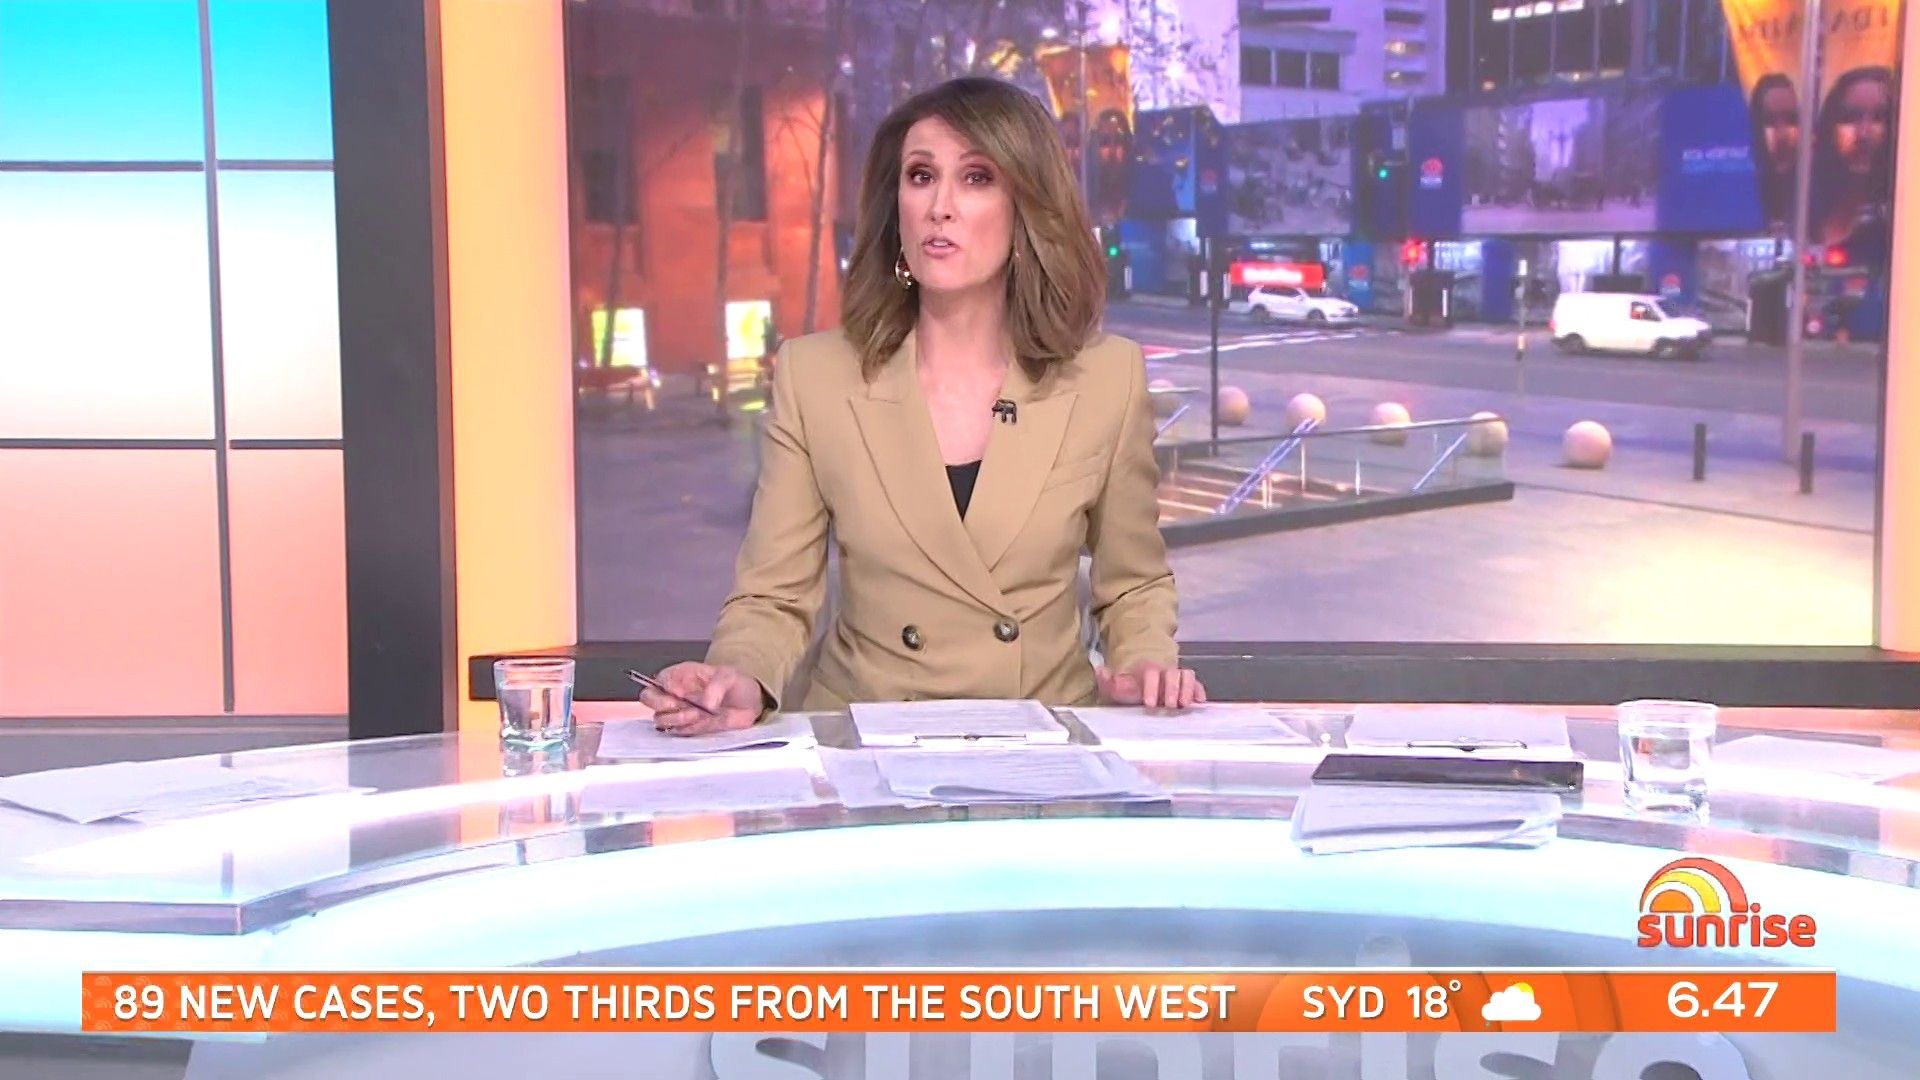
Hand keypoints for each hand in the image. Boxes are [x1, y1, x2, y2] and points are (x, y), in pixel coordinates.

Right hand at [638, 662, 763, 735]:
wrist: (750, 703)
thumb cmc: (736, 684)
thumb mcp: (729, 676)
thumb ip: (717, 686)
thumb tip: (706, 703)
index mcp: (680, 675)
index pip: (656, 681)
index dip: (661, 689)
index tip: (677, 695)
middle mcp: (675, 694)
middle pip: (649, 699)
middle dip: (662, 705)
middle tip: (680, 706)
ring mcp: (680, 712)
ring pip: (661, 719)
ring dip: (677, 718)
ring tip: (697, 714)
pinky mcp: (689, 728)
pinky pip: (678, 732)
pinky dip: (689, 729)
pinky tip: (704, 722)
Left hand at [1096, 662, 1205, 709]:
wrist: (1143, 684)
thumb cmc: (1130, 688)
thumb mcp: (1116, 687)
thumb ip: (1108, 681)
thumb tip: (1101, 671)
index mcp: (1147, 670)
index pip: (1152, 673)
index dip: (1152, 686)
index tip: (1149, 703)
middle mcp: (1164, 672)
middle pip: (1173, 673)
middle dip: (1172, 689)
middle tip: (1169, 705)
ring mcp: (1177, 678)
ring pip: (1187, 675)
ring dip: (1187, 689)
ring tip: (1184, 705)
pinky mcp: (1188, 687)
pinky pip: (1196, 684)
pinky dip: (1198, 691)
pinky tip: (1199, 702)